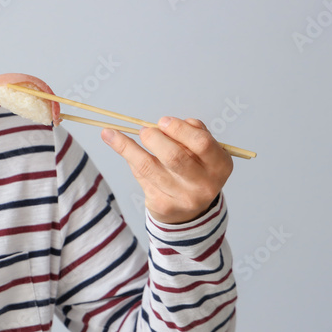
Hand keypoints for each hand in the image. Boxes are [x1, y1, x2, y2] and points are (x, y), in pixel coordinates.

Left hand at [101, 116, 232, 224]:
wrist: (190, 209)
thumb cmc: (195, 169)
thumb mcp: (203, 151)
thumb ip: (191, 133)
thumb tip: (164, 124)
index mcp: (219, 165)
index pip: (201, 143)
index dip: (179, 129)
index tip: (162, 121)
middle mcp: (204, 185)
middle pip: (174, 157)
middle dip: (154, 138)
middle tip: (144, 130)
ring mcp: (183, 198)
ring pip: (148, 167)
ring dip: (127, 147)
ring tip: (111, 134)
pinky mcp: (163, 206)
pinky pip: (141, 177)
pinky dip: (130, 160)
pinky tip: (121, 148)